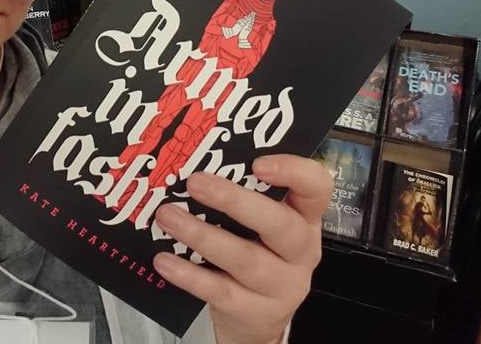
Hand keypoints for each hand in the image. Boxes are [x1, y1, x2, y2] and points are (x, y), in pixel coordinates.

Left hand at [152, 156, 331, 343]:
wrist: (257, 319)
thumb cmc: (255, 252)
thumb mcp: (259, 224)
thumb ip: (241, 193)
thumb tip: (192, 160)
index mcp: (305, 217)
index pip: (317, 187)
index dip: (293, 172)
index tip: (257, 163)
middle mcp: (301, 251)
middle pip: (279, 224)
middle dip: (235, 201)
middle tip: (195, 182)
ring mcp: (282, 285)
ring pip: (245, 258)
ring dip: (202, 235)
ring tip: (168, 216)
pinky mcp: (256, 313)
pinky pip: (220, 291)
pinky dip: (189, 274)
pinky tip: (164, 259)